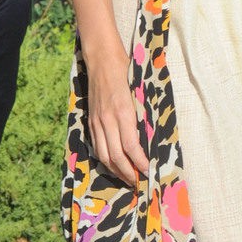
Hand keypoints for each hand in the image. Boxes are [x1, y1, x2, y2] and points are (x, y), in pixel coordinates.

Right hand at [84, 51, 149, 183]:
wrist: (101, 59)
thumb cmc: (126, 71)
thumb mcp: (139, 92)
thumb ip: (142, 115)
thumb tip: (151, 138)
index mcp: (123, 112)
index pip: (131, 147)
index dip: (140, 163)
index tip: (148, 172)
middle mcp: (108, 120)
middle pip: (116, 156)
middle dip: (128, 173)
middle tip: (139, 182)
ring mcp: (97, 121)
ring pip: (104, 154)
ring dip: (116, 170)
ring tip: (127, 178)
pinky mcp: (91, 120)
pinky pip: (97, 145)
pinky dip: (105, 159)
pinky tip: (113, 165)